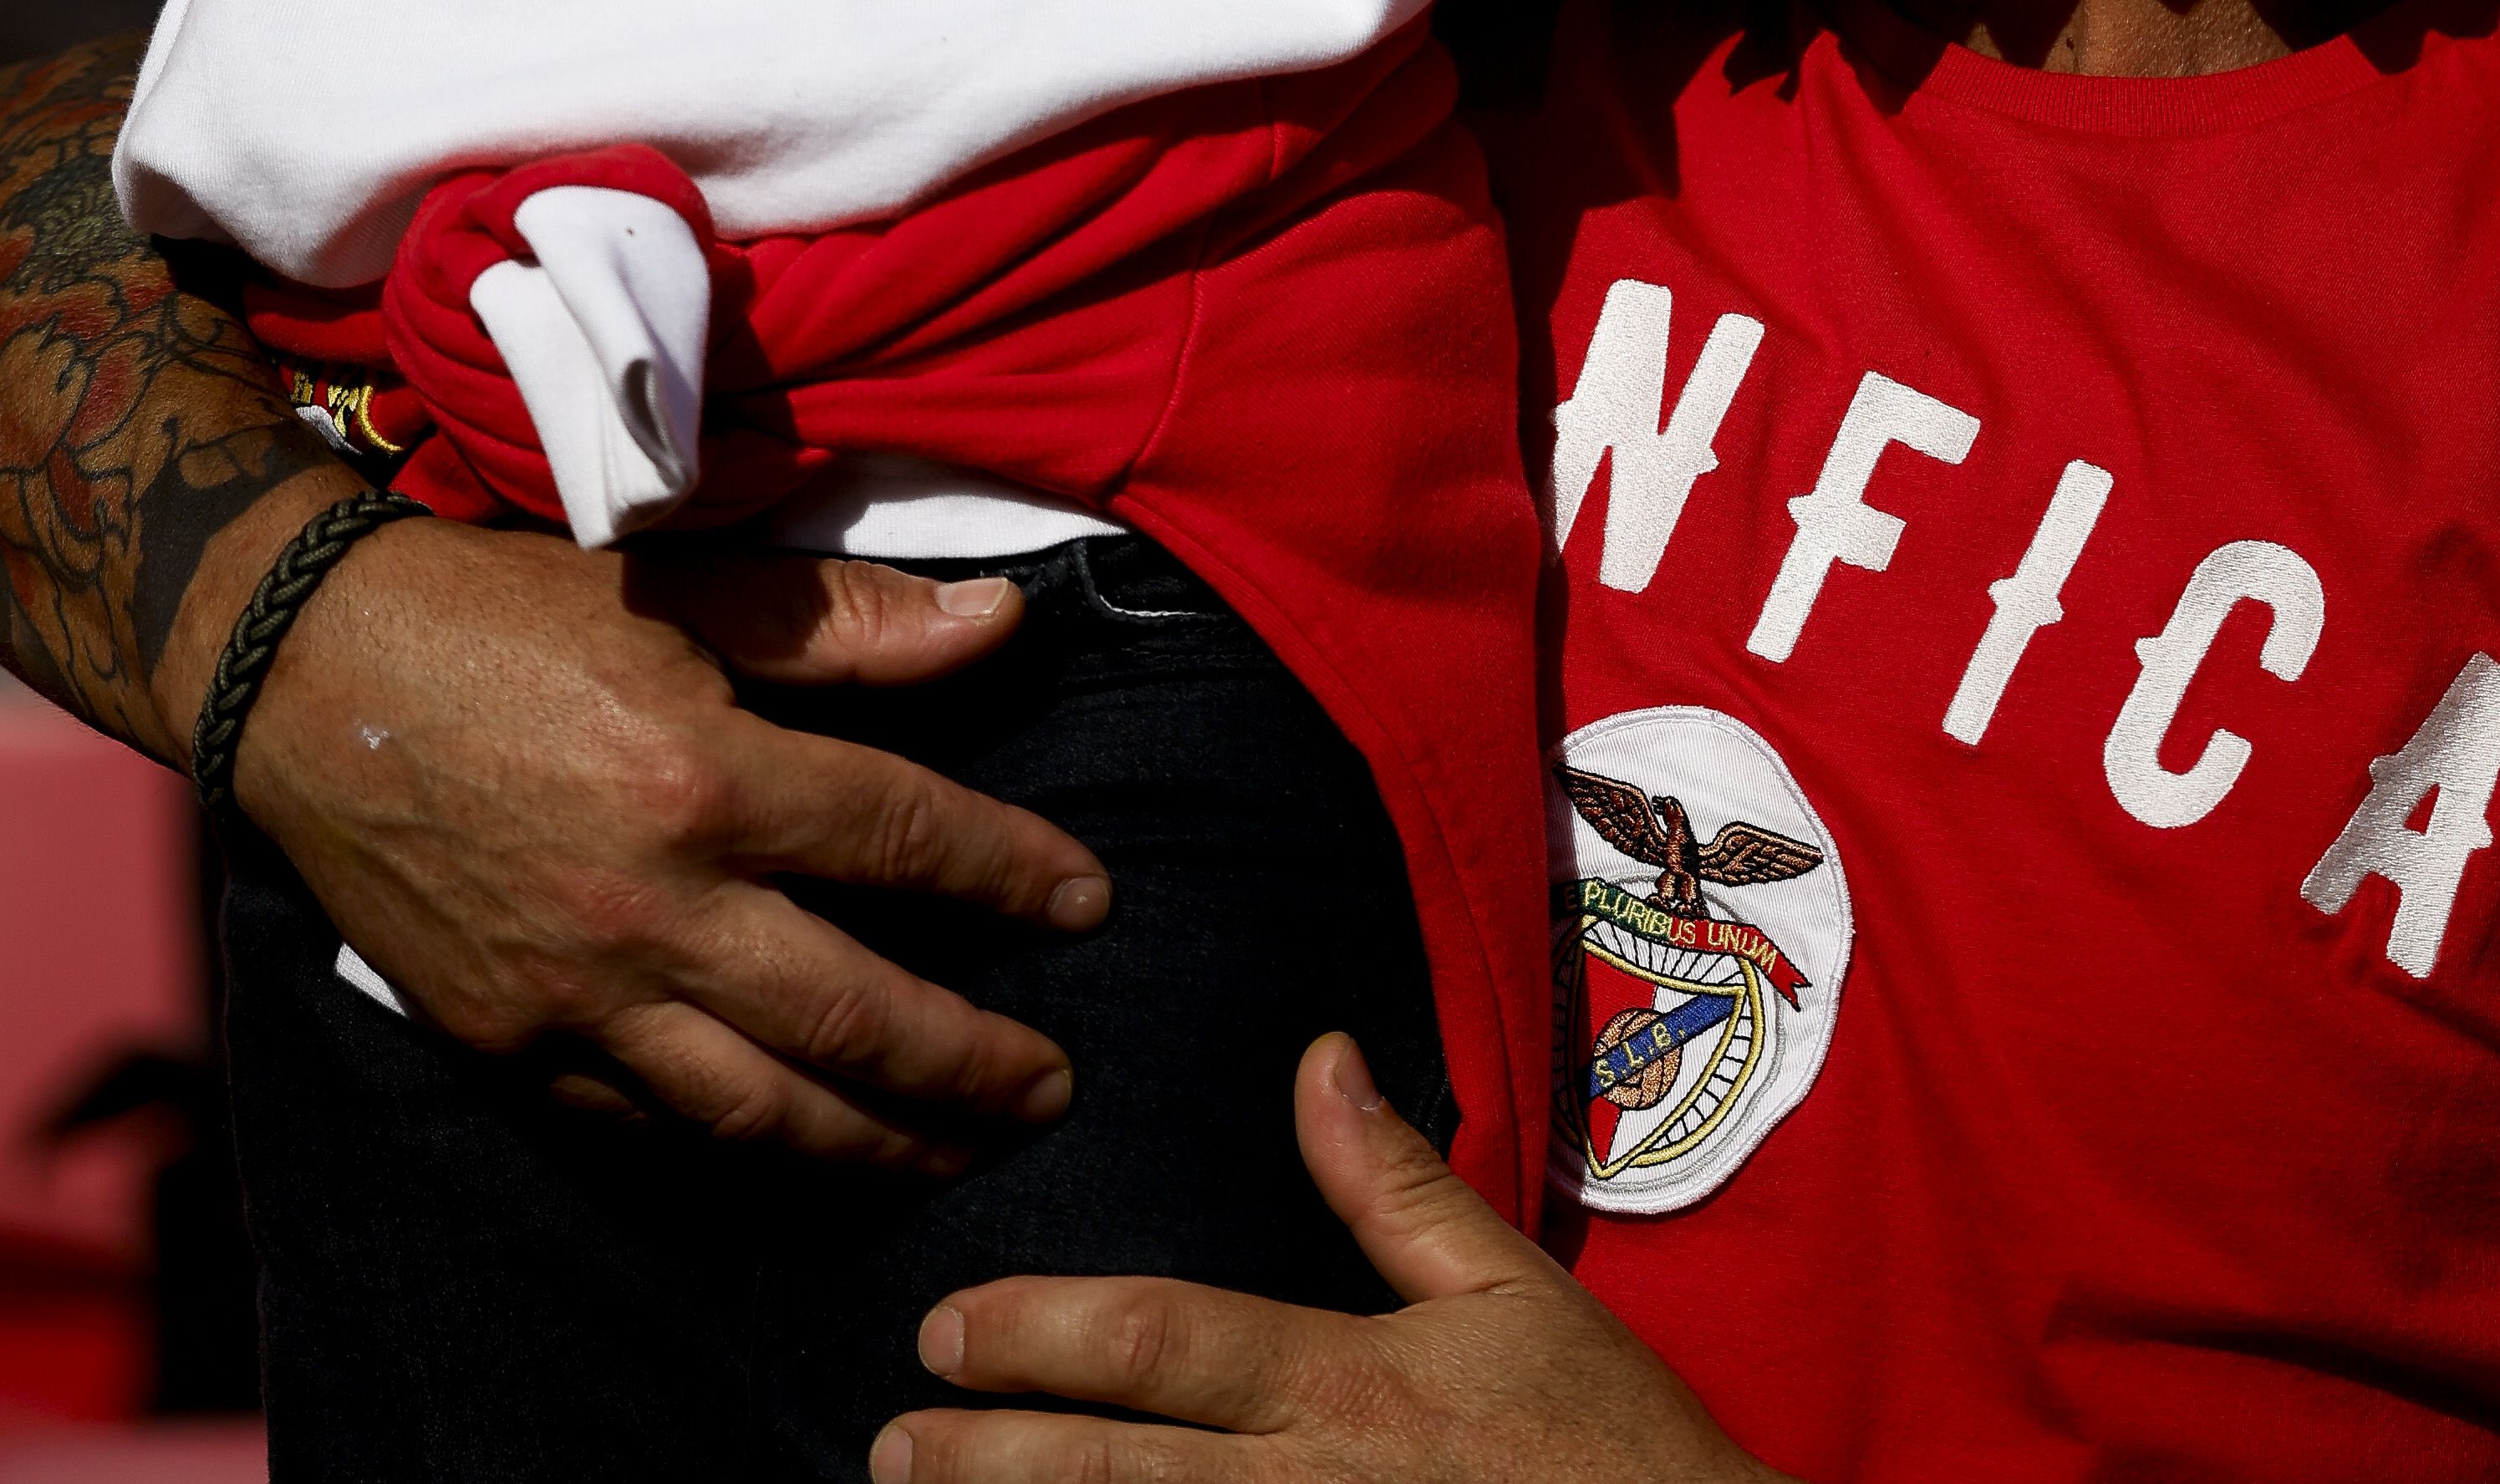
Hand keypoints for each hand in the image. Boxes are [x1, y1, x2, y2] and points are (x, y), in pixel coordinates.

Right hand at [221, 517, 1114, 1167]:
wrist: (306, 672)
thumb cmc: (503, 608)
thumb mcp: (682, 584)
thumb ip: (847, 622)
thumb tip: (1000, 625)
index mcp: (704, 775)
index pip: (901, 836)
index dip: (1009, 872)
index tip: (1088, 903)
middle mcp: (649, 906)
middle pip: (851, 1016)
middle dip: (969, 1063)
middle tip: (1053, 1086)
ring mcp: (573, 992)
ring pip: (756, 1110)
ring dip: (873, 1140)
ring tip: (956, 1149)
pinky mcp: (506, 1041)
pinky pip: (643, 1122)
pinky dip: (731, 1137)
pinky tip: (794, 1136)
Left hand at [868, 1035, 1790, 1480]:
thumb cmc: (1609, 1443)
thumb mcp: (1515, 1292)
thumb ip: (1396, 1185)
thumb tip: (1315, 1057)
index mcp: (1351, 1387)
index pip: (1166, 1346)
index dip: (1045, 1334)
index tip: (948, 1332)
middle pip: (1119, 1477)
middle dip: (989, 1464)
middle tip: (890, 1446)